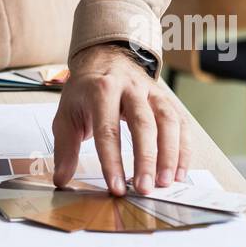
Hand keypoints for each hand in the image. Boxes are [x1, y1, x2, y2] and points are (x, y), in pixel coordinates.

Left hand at [52, 43, 190, 195]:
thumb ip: (65, 149)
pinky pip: (181, 123)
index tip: (116, 187)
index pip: (108, 129)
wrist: (104, 58)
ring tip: (165, 183)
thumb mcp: (66, 115)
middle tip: (145, 188)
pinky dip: (183, 149)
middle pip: (142, 124)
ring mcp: (151, 92)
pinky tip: (179, 172)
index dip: (112, 161)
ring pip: (167, 121)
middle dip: (145, 159)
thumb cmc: (86, 91)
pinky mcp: (166, 99)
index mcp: (101, 90)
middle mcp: (129, 88)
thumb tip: (61, 179)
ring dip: (169, 154)